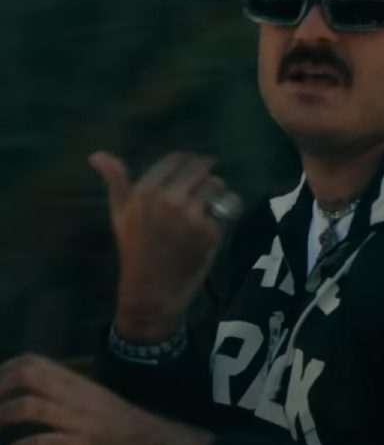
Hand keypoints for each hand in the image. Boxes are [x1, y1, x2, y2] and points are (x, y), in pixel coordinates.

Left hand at [0, 354, 212, 444]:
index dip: (3, 370)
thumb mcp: (98, 403)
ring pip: (30, 406)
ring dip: (2, 416)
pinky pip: (45, 443)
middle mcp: (77, 396)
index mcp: (80, 384)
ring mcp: (80, 420)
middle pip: (27, 375)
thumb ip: (72, 396)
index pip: (34, 362)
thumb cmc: (130, 427)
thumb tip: (42, 395)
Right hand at [90, 151, 240, 340]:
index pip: (177, 159)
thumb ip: (115, 182)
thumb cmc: (135, 251)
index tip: (197, 166)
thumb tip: (96, 154)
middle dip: (207, 176)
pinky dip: (225, 215)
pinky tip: (214, 225)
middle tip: (208, 187)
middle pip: (201, 169)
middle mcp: (168, 199)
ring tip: (212, 205)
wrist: (151, 290)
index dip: (190, 161)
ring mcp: (191, 214)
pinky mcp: (210, 231)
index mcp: (145, 191)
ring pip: (217, 187)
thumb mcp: (120, 214)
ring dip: (219, 193)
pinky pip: (227, 210)